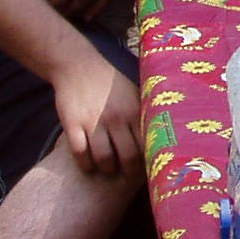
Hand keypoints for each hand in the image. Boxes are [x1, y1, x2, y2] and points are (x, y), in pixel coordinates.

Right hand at [51, 48, 142, 177]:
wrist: (78, 63)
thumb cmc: (110, 80)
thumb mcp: (134, 91)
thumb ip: (147, 110)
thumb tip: (166, 131)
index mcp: (135, 110)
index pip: (147, 145)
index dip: (148, 162)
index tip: (147, 169)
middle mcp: (116, 117)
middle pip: (128, 156)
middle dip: (128, 171)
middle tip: (126, 175)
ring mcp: (93, 121)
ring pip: (104, 158)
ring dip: (106, 169)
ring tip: (107, 169)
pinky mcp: (73, 123)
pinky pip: (80, 152)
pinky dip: (85, 164)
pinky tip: (88, 165)